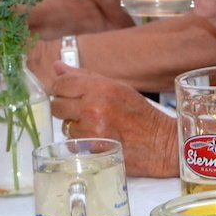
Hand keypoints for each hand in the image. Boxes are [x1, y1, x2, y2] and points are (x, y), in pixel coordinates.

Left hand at [49, 65, 176, 175]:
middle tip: (79, 110)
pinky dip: (80, 142)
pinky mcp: (92, 149)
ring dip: (74, 126)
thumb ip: (84, 76)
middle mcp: (93, 107)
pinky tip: (96, 139)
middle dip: (64, 108)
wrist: (158, 143)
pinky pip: (72, 143)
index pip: (61, 84)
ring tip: (94, 126)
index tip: (66, 93)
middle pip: (57, 105)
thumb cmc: (138, 114)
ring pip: (64, 126)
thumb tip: (57, 67)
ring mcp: (91, 129)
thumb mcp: (115, 87)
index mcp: (100, 88)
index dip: (60, 88)